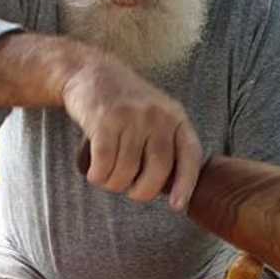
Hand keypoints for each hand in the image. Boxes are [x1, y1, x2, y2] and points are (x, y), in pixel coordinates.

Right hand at [62, 50, 201, 209]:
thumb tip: (171, 190)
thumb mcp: (155, 116)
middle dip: (140, 191)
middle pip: (157, 170)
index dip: (185, 184)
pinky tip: (94, 171)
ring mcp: (131, 117)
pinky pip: (103, 164)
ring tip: (107, 175)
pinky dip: (97, 175)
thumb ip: (165, 145)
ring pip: (126, 171)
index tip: (176, 206)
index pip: (189, 155)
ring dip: (112, 182)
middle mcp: (157, 116)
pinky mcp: (105, 121)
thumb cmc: (124, 104)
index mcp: (175, 117)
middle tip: (129, 190)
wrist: (89, 72)